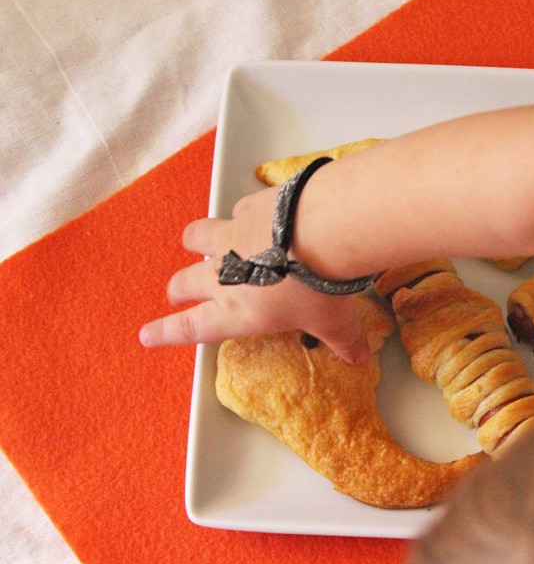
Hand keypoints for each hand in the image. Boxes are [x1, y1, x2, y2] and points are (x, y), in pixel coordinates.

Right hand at [138, 186, 369, 363]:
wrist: (323, 230)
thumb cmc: (320, 286)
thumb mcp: (336, 322)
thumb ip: (343, 340)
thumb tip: (356, 356)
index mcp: (236, 312)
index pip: (192, 328)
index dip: (166, 332)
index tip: (147, 334)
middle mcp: (225, 274)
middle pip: (185, 282)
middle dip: (178, 288)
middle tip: (176, 292)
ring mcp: (232, 236)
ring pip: (197, 237)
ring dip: (195, 242)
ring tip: (197, 242)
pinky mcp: (248, 206)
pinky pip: (235, 211)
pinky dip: (240, 215)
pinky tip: (254, 215)